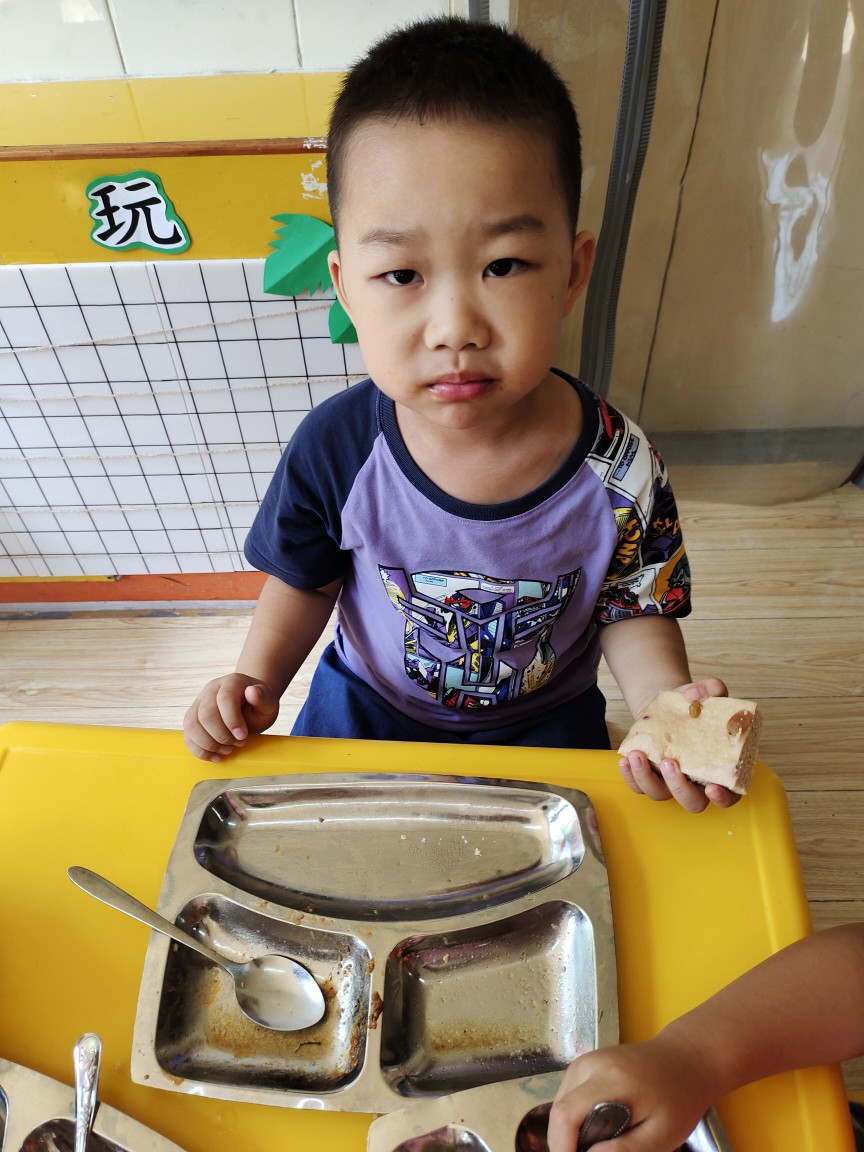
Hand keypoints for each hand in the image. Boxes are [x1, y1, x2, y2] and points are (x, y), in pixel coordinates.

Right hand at [183, 674, 279, 760]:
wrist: (249, 705)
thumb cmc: (259, 705)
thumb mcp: (268, 702)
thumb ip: (263, 697)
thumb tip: (253, 692)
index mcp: (231, 682)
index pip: (225, 699)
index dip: (232, 721)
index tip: (243, 736)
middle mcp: (211, 690)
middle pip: (206, 715)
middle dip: (222, 736)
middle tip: (239, 743)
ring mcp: (198, 703)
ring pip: (192, 725)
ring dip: (210, 744)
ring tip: (228, 750)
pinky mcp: (192, 718)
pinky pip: (188, 736)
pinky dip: (200, 750)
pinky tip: (216, 756)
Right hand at [546, 1038, 711, 1151]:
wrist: (684, 1060)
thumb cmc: (678, 1099)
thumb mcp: (663, 1135)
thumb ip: (627, 1150)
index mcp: (611, 1080)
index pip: (566, 1114)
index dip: (562, 1147)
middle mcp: (590, 1064)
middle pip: (558, 1111)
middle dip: (563, 1143)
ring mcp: (585, 1060)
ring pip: (559, 1104)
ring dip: (567, 1132)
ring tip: (592, 1147)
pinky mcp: (584, 1063)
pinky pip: (567, 1096)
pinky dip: (573, 1118)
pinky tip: (593, 1129)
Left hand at [618, 678, 740, 812]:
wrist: (667, 705)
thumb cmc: (695, 706)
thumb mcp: (708, 692)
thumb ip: (712, 689)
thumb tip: (693, 695)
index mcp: (719, 769)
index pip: (729, 795)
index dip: (723, 797)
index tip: (712, 787)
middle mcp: (696, 783)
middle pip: (692, 803)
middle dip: (679, 788)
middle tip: (669, 762)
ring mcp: (670, 782)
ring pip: (660, 795)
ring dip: (647, 779)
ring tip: (638, 755)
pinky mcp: (648, 776)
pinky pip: (638, 786)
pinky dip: (630, 776)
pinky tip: (625, 759)